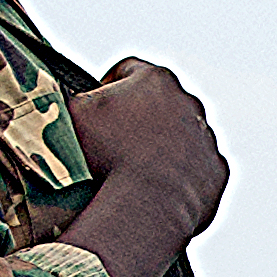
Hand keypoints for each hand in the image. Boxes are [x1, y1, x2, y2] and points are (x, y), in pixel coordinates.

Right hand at [61, 56, 228, 276]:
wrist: (144, 206)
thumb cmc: (102, 157)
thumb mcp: (70, 117)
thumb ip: (69, 97)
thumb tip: (60, 95)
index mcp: (155, 79)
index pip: (129, 70)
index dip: (109, 86)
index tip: (97, 107)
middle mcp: (189, 102)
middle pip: (159, 102)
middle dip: (139, 117)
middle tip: (114, 142)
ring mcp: (206, 138)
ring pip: (181, 136)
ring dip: (162, 147)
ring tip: (135, 170)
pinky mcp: (215, 172)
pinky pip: (195, 170)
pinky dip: (179, 177)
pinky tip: (157, 190)